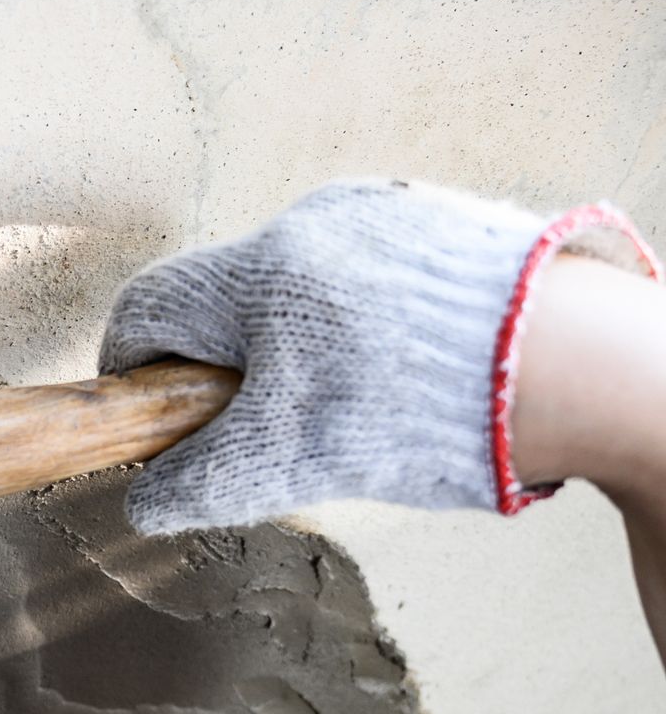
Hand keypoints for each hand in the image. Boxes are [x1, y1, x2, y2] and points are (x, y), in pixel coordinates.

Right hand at [98, 179, 655, 533]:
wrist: (582, 370)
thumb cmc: (427, 413)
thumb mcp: (290, 463)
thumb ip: (199, 482)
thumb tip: (148, 499)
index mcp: (260, 274)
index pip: (149, 307)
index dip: (132, 369)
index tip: (149, 416)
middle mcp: (313, 224)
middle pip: (225, 299)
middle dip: (227, 367)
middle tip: (265, 429)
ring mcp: (382, 214)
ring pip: (298, 288)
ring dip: (297, 346)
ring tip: (353, 407)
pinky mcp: (440, 221)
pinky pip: (366, 273)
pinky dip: (363, 325)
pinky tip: (407, 373)